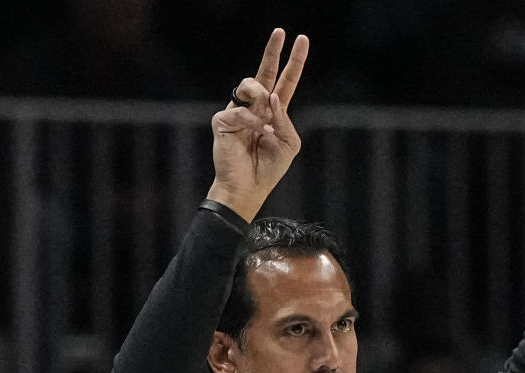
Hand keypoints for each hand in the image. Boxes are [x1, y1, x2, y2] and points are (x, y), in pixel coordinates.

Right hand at [207, 28, 308, 221]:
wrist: (248, 188)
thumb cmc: (268, 169)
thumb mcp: (288, 143)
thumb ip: (284, 118)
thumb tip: (271, 96)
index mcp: (274, 112)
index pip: (285, 81)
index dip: (294, 62)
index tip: (301, 40)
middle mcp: (256, 107)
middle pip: (265, 72)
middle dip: (273, 51)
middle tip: (281, 32)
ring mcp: (238, 112)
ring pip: (249, 84)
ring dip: (260, 94)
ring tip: (266, 111)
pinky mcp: (223, 121)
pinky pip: (240, 112)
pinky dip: (253, 123)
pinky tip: (260, 135)